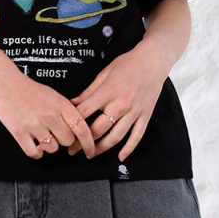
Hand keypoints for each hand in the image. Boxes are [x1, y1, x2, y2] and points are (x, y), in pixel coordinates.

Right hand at [0, 51, 96, 161]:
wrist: (6, 83)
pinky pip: (34, 153)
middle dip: (62, 139)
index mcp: (61, 105)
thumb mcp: (55, 96)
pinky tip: (34, 144)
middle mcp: (50, 115)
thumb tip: (79, 130)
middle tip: (54, 132)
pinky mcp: (19, 132)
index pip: (82, 129)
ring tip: (41, 133)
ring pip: (52, 148)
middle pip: (67, 141)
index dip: (89, 143)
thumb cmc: (30, 90)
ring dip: (48, 145)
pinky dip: (36, 152)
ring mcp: (34, 124)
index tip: (90, 151)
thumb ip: (67, 112)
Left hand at [75, 33, 169, 161]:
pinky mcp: (145, 115)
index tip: (65, 132)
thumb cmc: (128, 64)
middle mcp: (121, 104)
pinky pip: (136, 136)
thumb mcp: (104, 74)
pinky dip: (128, 149)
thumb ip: (89, 92)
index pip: (85, 113)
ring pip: (115, 137)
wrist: (153, 60)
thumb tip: (73, 104)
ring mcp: (134, 111)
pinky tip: (120, 156)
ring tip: (91, 154)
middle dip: (83, 142)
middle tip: (73, 149)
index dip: (72, 124)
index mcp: (108, 92)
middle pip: (98, 129)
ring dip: (101, 148)